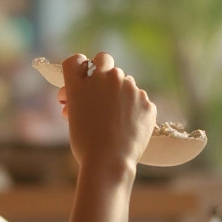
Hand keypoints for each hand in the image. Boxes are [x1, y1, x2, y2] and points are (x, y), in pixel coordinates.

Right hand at [58, 53, 154, 182]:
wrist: (108, 162)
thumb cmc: (86, 142)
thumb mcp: (75, 116)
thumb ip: (79, 97)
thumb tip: (85, 93)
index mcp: (81, 82)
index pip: (76, 60)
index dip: (79, 69)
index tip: (82, 80)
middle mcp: (105, 77)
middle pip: (104, 61)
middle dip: (102, 73)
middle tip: (101, 92)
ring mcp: (128, 87)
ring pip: (125, 81)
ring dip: (120, 92)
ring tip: (115, 117)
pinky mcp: (145, 101)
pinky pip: (139, 99)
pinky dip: (134, 109)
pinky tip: (129, 126)